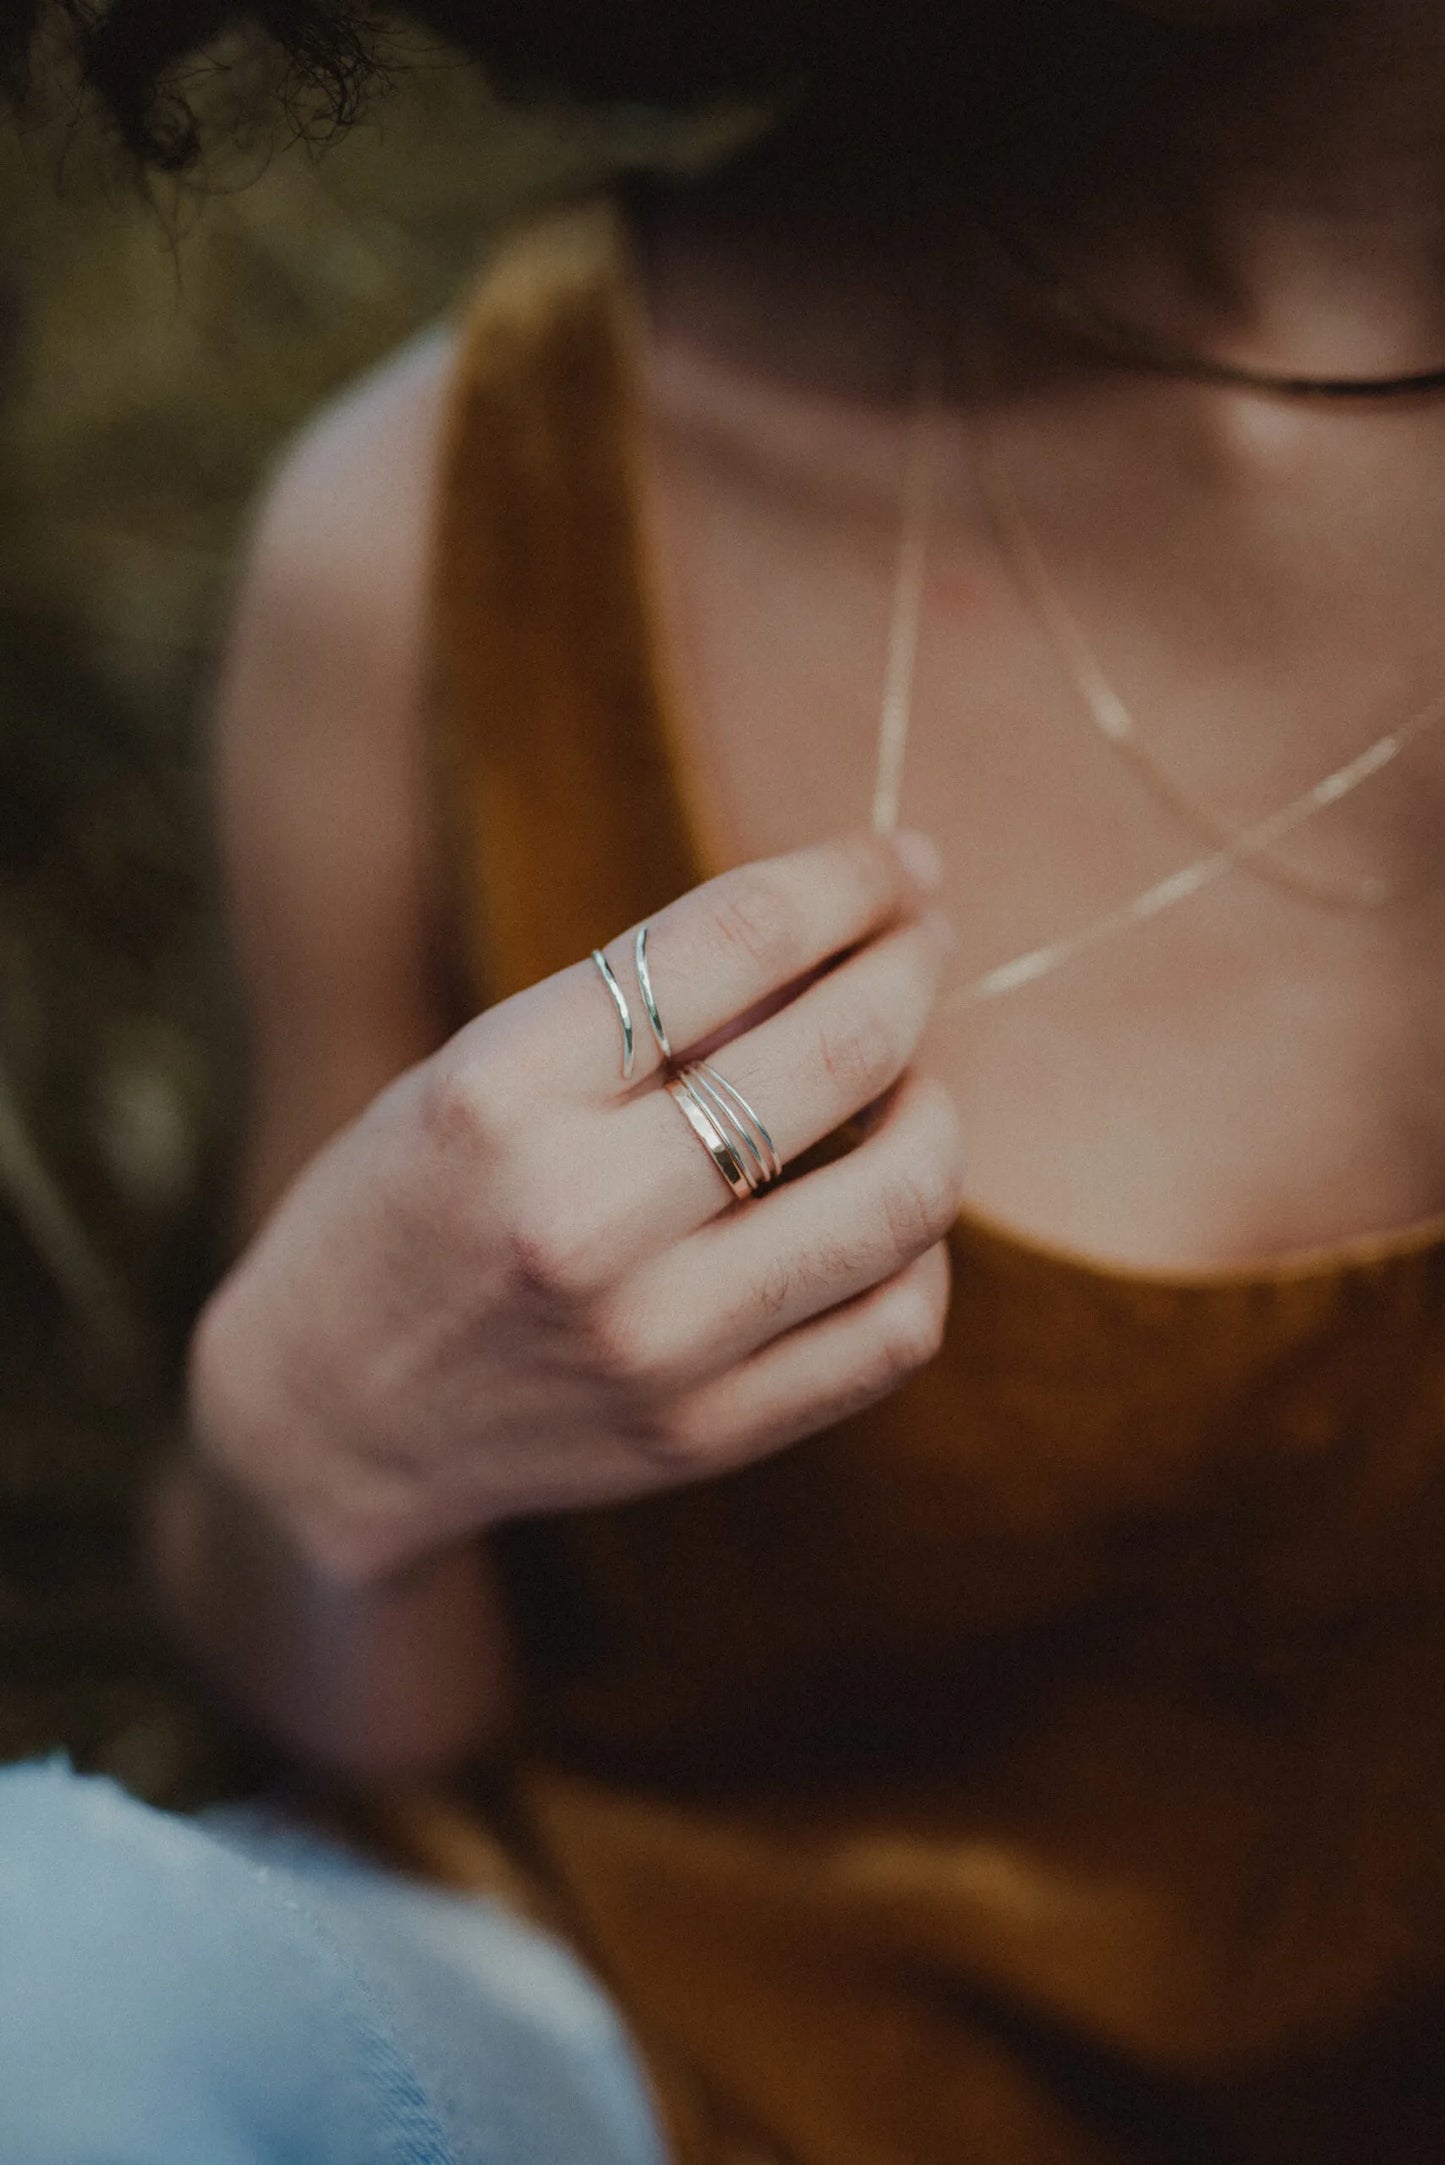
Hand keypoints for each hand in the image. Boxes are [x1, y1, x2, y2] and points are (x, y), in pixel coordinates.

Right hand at [190, 830, 961, 1581]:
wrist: (330, 1416)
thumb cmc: (407, 1205)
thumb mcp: (479, 1070)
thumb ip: (644, 1009)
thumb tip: (844, 930)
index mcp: (501, 1090)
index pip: (736, 939)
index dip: (850, 880)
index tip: (902, 861)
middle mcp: (581, 1218)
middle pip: (840, 1052)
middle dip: (909, 967)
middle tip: (922, 939)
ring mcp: (653, 1342)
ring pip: (900, 1198)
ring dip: (934, 1108)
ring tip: (908, 1081)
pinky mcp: (703, 1433)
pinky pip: (892, 1331)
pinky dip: (918, 1250)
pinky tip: (883, 1210)